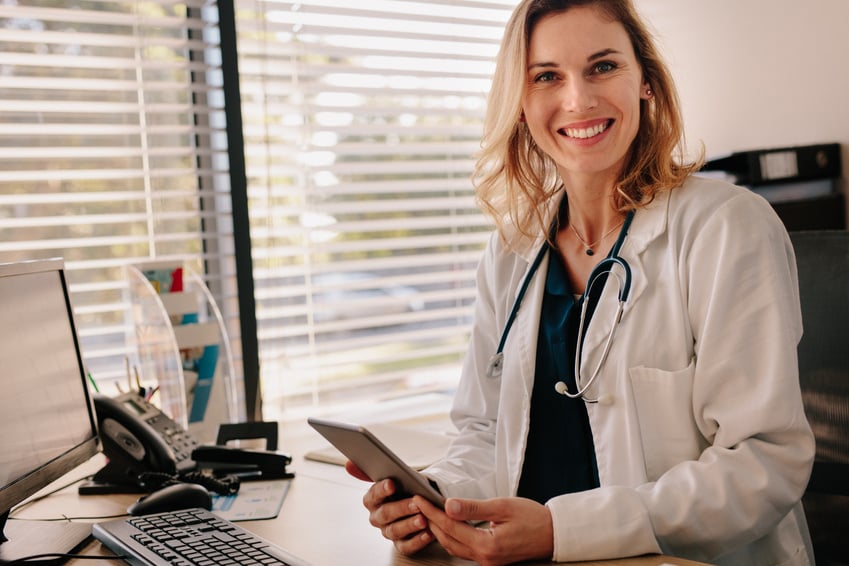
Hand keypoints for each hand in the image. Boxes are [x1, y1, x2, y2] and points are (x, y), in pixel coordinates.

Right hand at [344, 460, 433, 554]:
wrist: (419, 504)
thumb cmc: (405, 489)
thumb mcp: (394, 477)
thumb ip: (373, 471)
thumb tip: (349, 463)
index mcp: (372, 500)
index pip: (373, 495)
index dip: (381, 490)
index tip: (392, 483)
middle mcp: (377, 517)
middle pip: (385, 514)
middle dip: (401, 508)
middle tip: (416, 503)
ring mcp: (388, 532)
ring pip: (395, 530)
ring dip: (409, 525)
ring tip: (423, 519)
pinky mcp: (401, 544)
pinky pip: (406, 546)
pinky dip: (417, 541)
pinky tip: (428, 533)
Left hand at [414, 495, 552, 565]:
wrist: (554, 534)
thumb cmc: (533, 518)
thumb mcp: (502, 506)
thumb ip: (473, 508)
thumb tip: (449, 505)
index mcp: (487, 545)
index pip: (449, 526)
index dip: (431, 512)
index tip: (419, 499)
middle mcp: (484, 557)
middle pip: (447, 539)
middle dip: (430, 521)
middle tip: (418, 504)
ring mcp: (487, 561)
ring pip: (453, 546)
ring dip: (439, 530)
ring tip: (428, 512)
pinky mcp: (490, 558)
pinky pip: (463, 549)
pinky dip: (451, 536)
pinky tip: (447, 525)